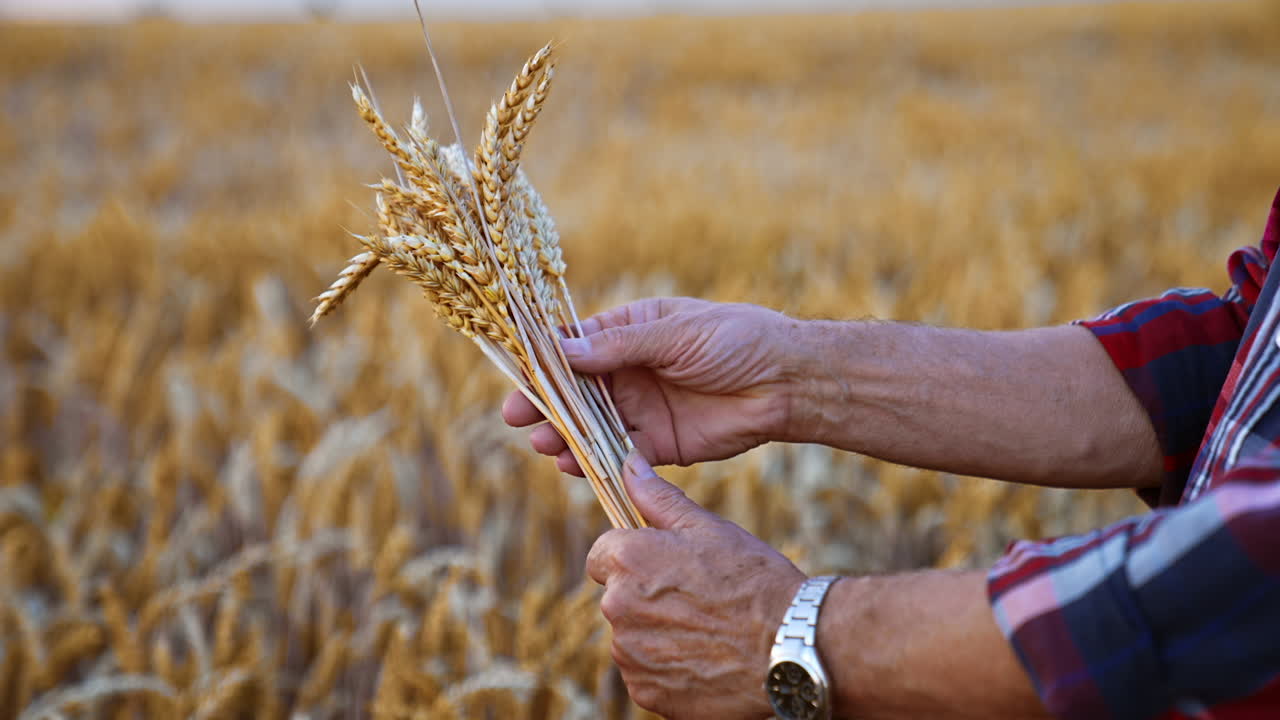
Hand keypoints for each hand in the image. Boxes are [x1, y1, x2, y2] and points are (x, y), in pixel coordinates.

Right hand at [502, 297, 802, 474]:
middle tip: (515, 416)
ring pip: (590, 424)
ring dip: (563, 434)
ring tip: (542, 443)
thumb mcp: (674, 333)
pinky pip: (618, 453)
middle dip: (544, 403)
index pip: (576, 344)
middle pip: (575, 389)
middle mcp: (629, 371)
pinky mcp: (659, 443)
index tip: (516, 373)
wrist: (786, 381)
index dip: (544, 360)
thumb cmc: (736, 339)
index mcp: (630, 330)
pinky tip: (572, 463)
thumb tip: (563, 350)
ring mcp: (642, 408)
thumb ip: (620, 345)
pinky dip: (594, 460)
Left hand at [587, 450, 805, 718]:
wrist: (791, 647)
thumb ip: (659, 499)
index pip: (602, 555)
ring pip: (631, 637)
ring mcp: (630, 653)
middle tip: (696, 599)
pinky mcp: (645, 691)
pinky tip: (704, 659)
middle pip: (617, 597)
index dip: (633, 558)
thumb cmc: (754, 581)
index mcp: (628, 560)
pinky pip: (645, 673)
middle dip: (646, 596)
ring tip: (706, 631)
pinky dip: (667, 669)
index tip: (664, 566)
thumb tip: (629, 464)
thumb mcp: (709, 529)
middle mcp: (618, 607)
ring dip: (657, 633)